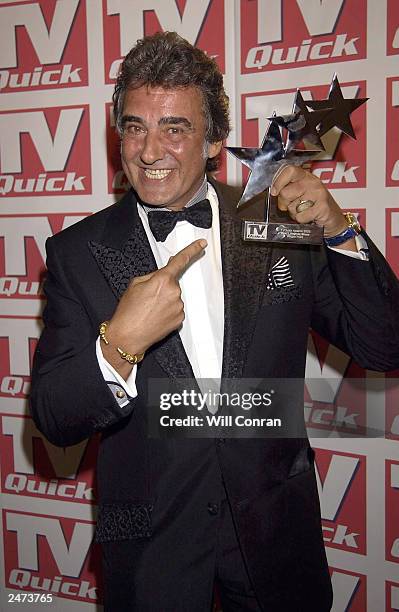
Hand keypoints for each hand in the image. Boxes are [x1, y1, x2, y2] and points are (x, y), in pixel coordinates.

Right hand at [102, 239, 206, 375]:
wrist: (127, 336)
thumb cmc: (128, 312)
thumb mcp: (135, 284)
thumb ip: (152, 275)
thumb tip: (162, 273)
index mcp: (162, 280)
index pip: (180, 260)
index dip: (192, 250)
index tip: (201, 244)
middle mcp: (174, 292)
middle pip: (172, 283)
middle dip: (162, 287)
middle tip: (147, 298)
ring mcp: (178, 306)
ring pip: (174, 297)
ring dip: (164, 300)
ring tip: (149, 309)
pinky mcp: (180, 319)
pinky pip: (175, 309)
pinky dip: (167, 311)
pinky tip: (155, 316)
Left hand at [270, 165, 349, 238]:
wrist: (333, 219)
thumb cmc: (313, 205)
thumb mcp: (301, 192)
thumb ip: (288, 188)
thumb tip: (273, 191)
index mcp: (305, 176)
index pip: (289, 170)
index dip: (278, 181)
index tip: (274, 192)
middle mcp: (312, 182)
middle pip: (286, 192)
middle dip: (283, 203)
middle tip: (290, 206)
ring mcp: (319, 194)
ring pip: (292, 206)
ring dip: (294, 213)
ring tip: (303, 211)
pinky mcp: (322, 207)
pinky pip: (301, 216)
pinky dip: (302, 220)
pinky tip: (309, 217)